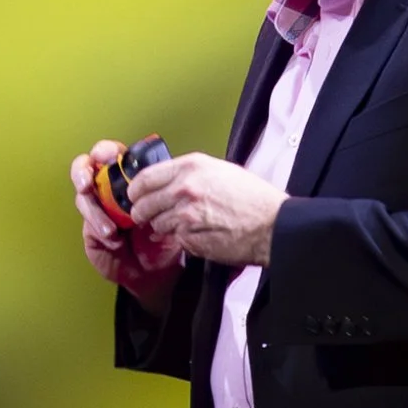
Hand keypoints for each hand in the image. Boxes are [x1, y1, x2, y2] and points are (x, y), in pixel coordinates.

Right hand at [71, 142, 182, 308]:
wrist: (157, 272)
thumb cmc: (164, 239)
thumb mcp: (168, 212)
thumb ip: (158, 193)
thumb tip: (150, 179)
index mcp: (128, 179)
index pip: (110, 155)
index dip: (104, 151)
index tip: (108, 156)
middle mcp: (109, 191)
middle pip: (85, 169)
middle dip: (82, 171)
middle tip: (87, 183)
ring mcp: (98, 210)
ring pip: (83, 198)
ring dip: (94, 210)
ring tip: (110, 229)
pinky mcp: (91, 231)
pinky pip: (88, 224)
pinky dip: (98, 229)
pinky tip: (113, 239)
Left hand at [125, 150, 285, 266]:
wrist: (272, 224)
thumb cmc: (253, 198)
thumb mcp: (220, 171)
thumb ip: (191, 174)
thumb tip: (168, 182)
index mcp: (191, 167)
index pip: (145, 177)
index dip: (136, 190)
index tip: (135, 196)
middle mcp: (184, 188)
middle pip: (142, 204)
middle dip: (142, 213)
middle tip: (148, 216)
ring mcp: (184, 215)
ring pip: (156, 225)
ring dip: (163, 228)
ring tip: (183, 225)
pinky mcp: (189, 238)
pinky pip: (174, 240)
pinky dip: (180, 240)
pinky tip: (197, 234)